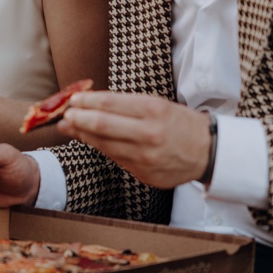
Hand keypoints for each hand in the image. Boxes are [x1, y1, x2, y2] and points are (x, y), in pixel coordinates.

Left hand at [58, 91, 210, 188]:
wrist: (208, 152)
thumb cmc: (180, 123)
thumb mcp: (159, 105)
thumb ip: (127, 105)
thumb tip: (92, 104)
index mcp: (153, 110)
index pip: (110, 103)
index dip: (87, 101)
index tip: (74, 99)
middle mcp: (148, 133)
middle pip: (102, 125)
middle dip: (78, 119)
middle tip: (65, 114)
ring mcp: (145, 156)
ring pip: (104, 144)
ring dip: (82, 135)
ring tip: (69, 127)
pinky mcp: (143, 173)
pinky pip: (115, 158)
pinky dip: (100, 148)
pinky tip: (89, 140)